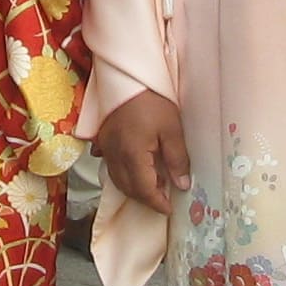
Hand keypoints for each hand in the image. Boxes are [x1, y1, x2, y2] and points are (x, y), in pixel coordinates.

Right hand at [95, 90, 190, 215]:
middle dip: (144, 198)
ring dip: (133, 187)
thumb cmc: (152, 99)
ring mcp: (106, 147)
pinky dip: (121, 173)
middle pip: (127, 188)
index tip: (168, 208)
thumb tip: (182, 184)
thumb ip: (177, 159)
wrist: (128, 76)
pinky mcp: (103, 139)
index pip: (144, 189)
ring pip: (116, 178)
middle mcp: (115, 155)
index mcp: (133, 155)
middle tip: (162, 198)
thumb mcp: (172, 129)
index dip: (157, 202)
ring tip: (152, 184)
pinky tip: (133, 169)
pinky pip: (109, 164)